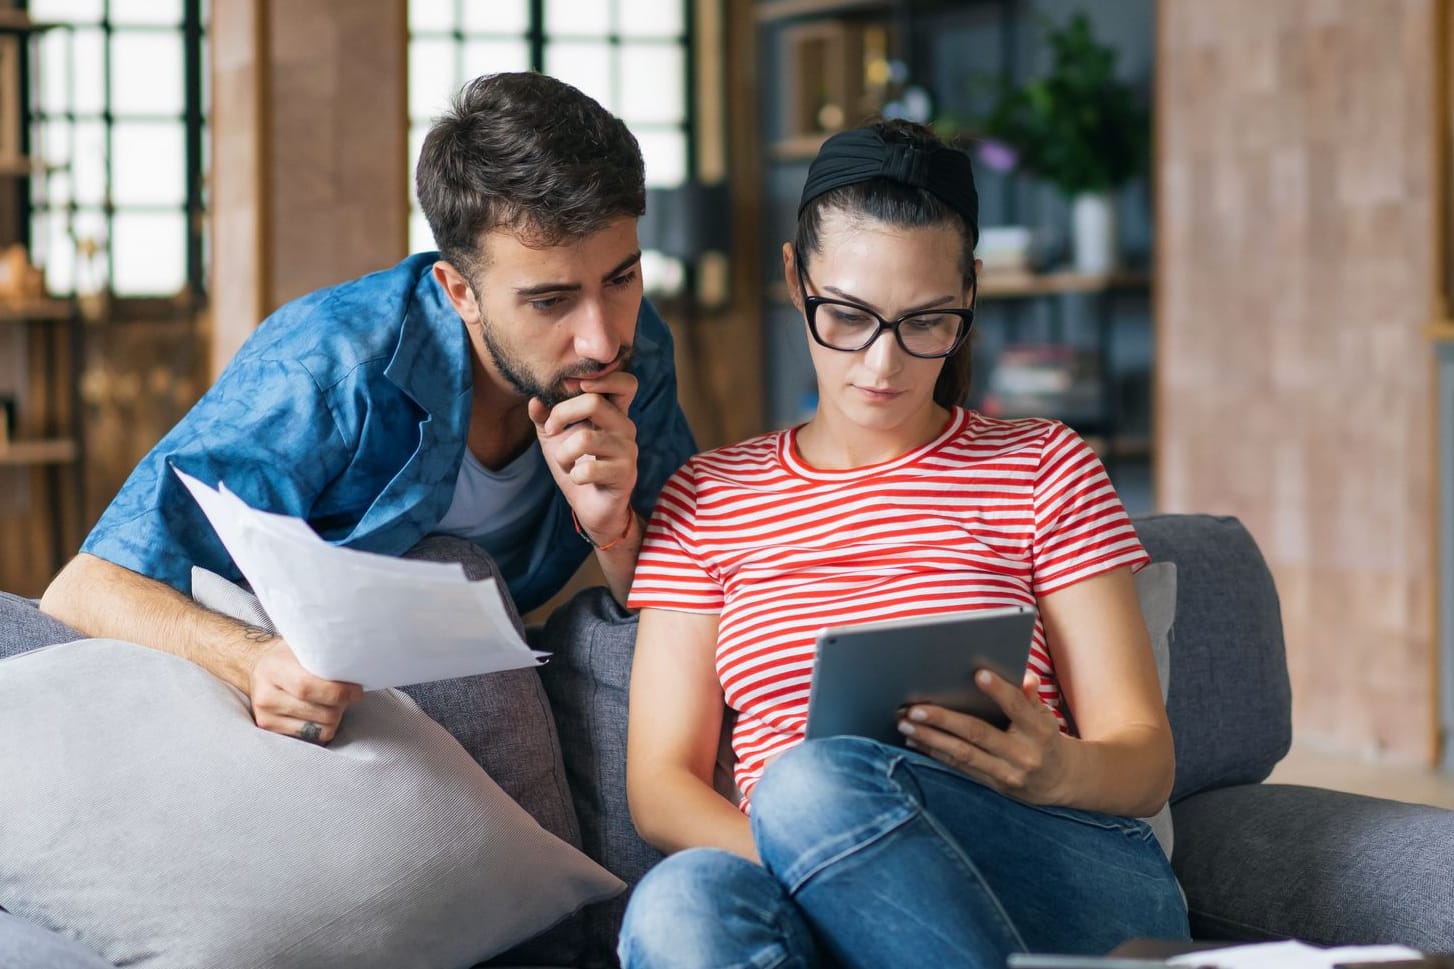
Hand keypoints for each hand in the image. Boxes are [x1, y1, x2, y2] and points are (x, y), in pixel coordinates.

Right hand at [248, 639, 362, 743]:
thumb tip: (355, 666)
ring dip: (335, 717)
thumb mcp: (303, 646)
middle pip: (319, 711)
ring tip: (333, 702)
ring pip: (319, 728)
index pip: (307, 687)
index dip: (338, 692)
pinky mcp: (271, 730)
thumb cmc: (290, 656)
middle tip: (349, 694)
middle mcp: (266, 695)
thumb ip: (323, 656)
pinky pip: (312, 737)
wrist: (260, 669)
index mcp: (273, 668)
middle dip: (342, 705)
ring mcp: (266, 716)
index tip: (356, 691)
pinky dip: (324, 727)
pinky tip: (322, 712)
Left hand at [528, 370, 638, 544]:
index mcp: (613, 412)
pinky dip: (573, 475)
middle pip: (594, 402)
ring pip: (584, 439)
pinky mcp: (624, 474)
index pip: (625, 382)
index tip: (571, 388)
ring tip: (564, 462)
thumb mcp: (555, 438)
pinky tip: (577, 479)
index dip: (602, 378)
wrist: (591, 507)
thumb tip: (534, 400)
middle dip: (561, 414)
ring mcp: (628, 451)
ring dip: (563, 454)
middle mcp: (625, 427)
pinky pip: (587, 470)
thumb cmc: (577, 466)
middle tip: (551, 429)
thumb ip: (545, 416)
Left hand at [898, 669, 1068, 804]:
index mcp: (1040, 731)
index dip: (999, 691)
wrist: (1062, 781)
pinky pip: (960, 767)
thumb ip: (1031, 697)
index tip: (978, 674)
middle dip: (943, 720)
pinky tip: (914, 740)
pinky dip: (935, 753)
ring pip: (962, 754)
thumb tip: (1025, 676)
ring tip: (904, 724)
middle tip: (914, 708)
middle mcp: (1023, 755)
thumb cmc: (1047, 738)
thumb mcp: (1047, 716)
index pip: (1018, 708)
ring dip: (930, 738)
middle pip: (978, 733)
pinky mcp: (993, 785)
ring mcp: (1006, 773)